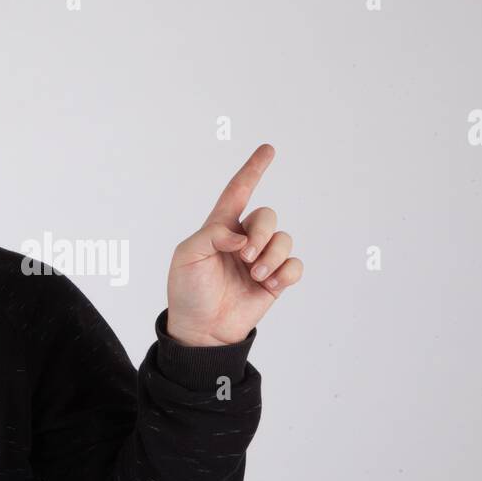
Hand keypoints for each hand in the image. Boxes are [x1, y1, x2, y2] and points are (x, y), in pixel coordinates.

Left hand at [165, 143, 302, 345]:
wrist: (201, 330)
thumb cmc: (187, 291)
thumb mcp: (187, 257)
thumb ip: (212, 236)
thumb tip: (242, 236)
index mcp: (220, 228)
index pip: (238, 192)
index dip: (253, 170)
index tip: (268, 149)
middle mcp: (243, 240)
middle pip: (267, 216)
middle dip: (262, 233)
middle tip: (246, 257)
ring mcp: (260, 260)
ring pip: (284, 239)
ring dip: (273, 255)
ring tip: (256, 274)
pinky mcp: (274, 281)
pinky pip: (294, 265)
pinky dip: (286, 272)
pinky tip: (270, 284)